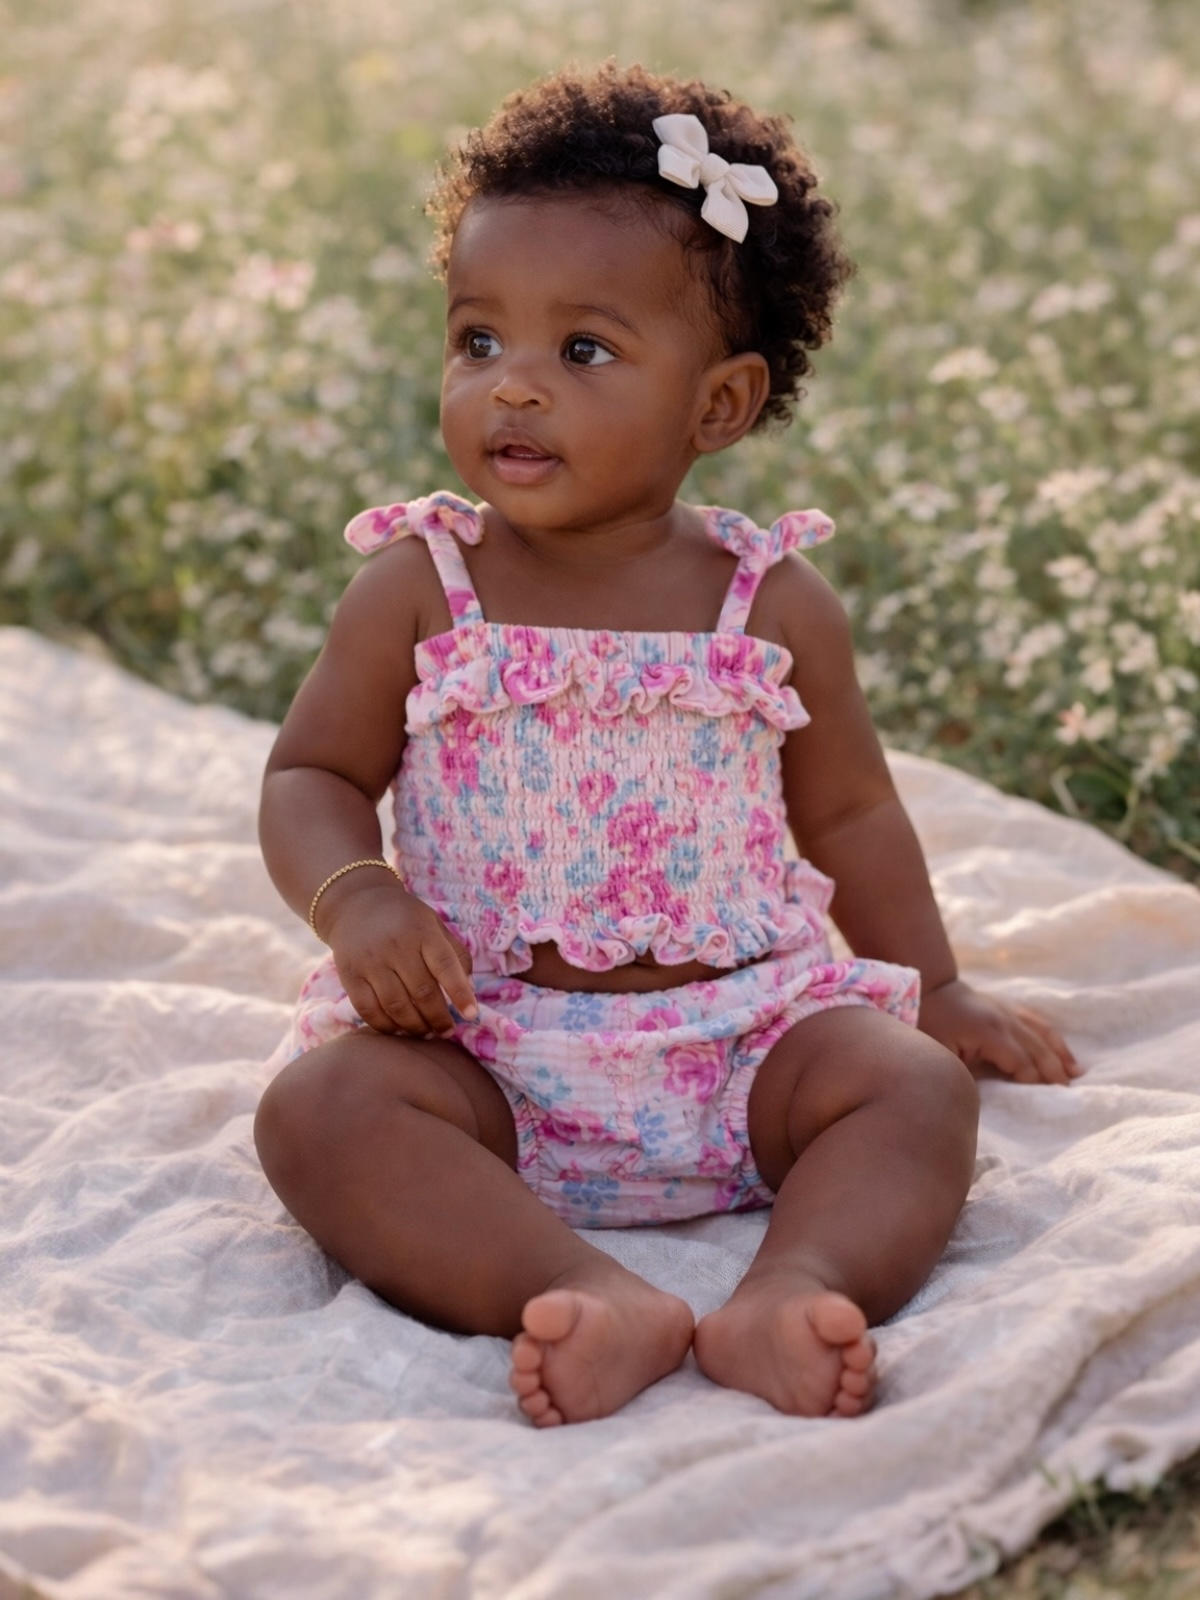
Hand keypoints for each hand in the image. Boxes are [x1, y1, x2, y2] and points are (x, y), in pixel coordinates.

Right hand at [322, 878, 476, 1036]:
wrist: (356, 904)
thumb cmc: (405, 920)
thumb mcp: (435, 925)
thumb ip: (456, 955)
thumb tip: (470, 991)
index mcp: (422, 932)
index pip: (445, 966)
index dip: (460, 993)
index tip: (471, 1015)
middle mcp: (396, 947)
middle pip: (422, 993)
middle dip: (438, 1018)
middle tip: (447, 1030)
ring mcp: (370, 962)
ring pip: (396, 1007)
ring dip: (415, 1027)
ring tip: (427, 1033)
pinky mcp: (350, 976)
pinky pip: (369, 1011)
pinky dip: (386, 1027)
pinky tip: (399, 1030)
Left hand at [918, 978, 1081, 1085]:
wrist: (929, 988)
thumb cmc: (930, 1024)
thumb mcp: (944, 1054)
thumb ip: (969, 1074)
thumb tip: (991, 1094)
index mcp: (991, 1032)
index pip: (1021, 1063)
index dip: (1033, 1082)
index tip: (1044, 1100)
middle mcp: (1006, 1019)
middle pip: (1038, 1049)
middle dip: (1055, 1072)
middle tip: (1069, 1093)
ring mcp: (1009, 1010)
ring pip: (1043, 1032)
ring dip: (1061, 1053)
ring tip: (1077, 1072)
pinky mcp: (1008, 1006)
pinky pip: (1037, 1021)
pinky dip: (1052, 1036)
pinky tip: (1061, 1049)